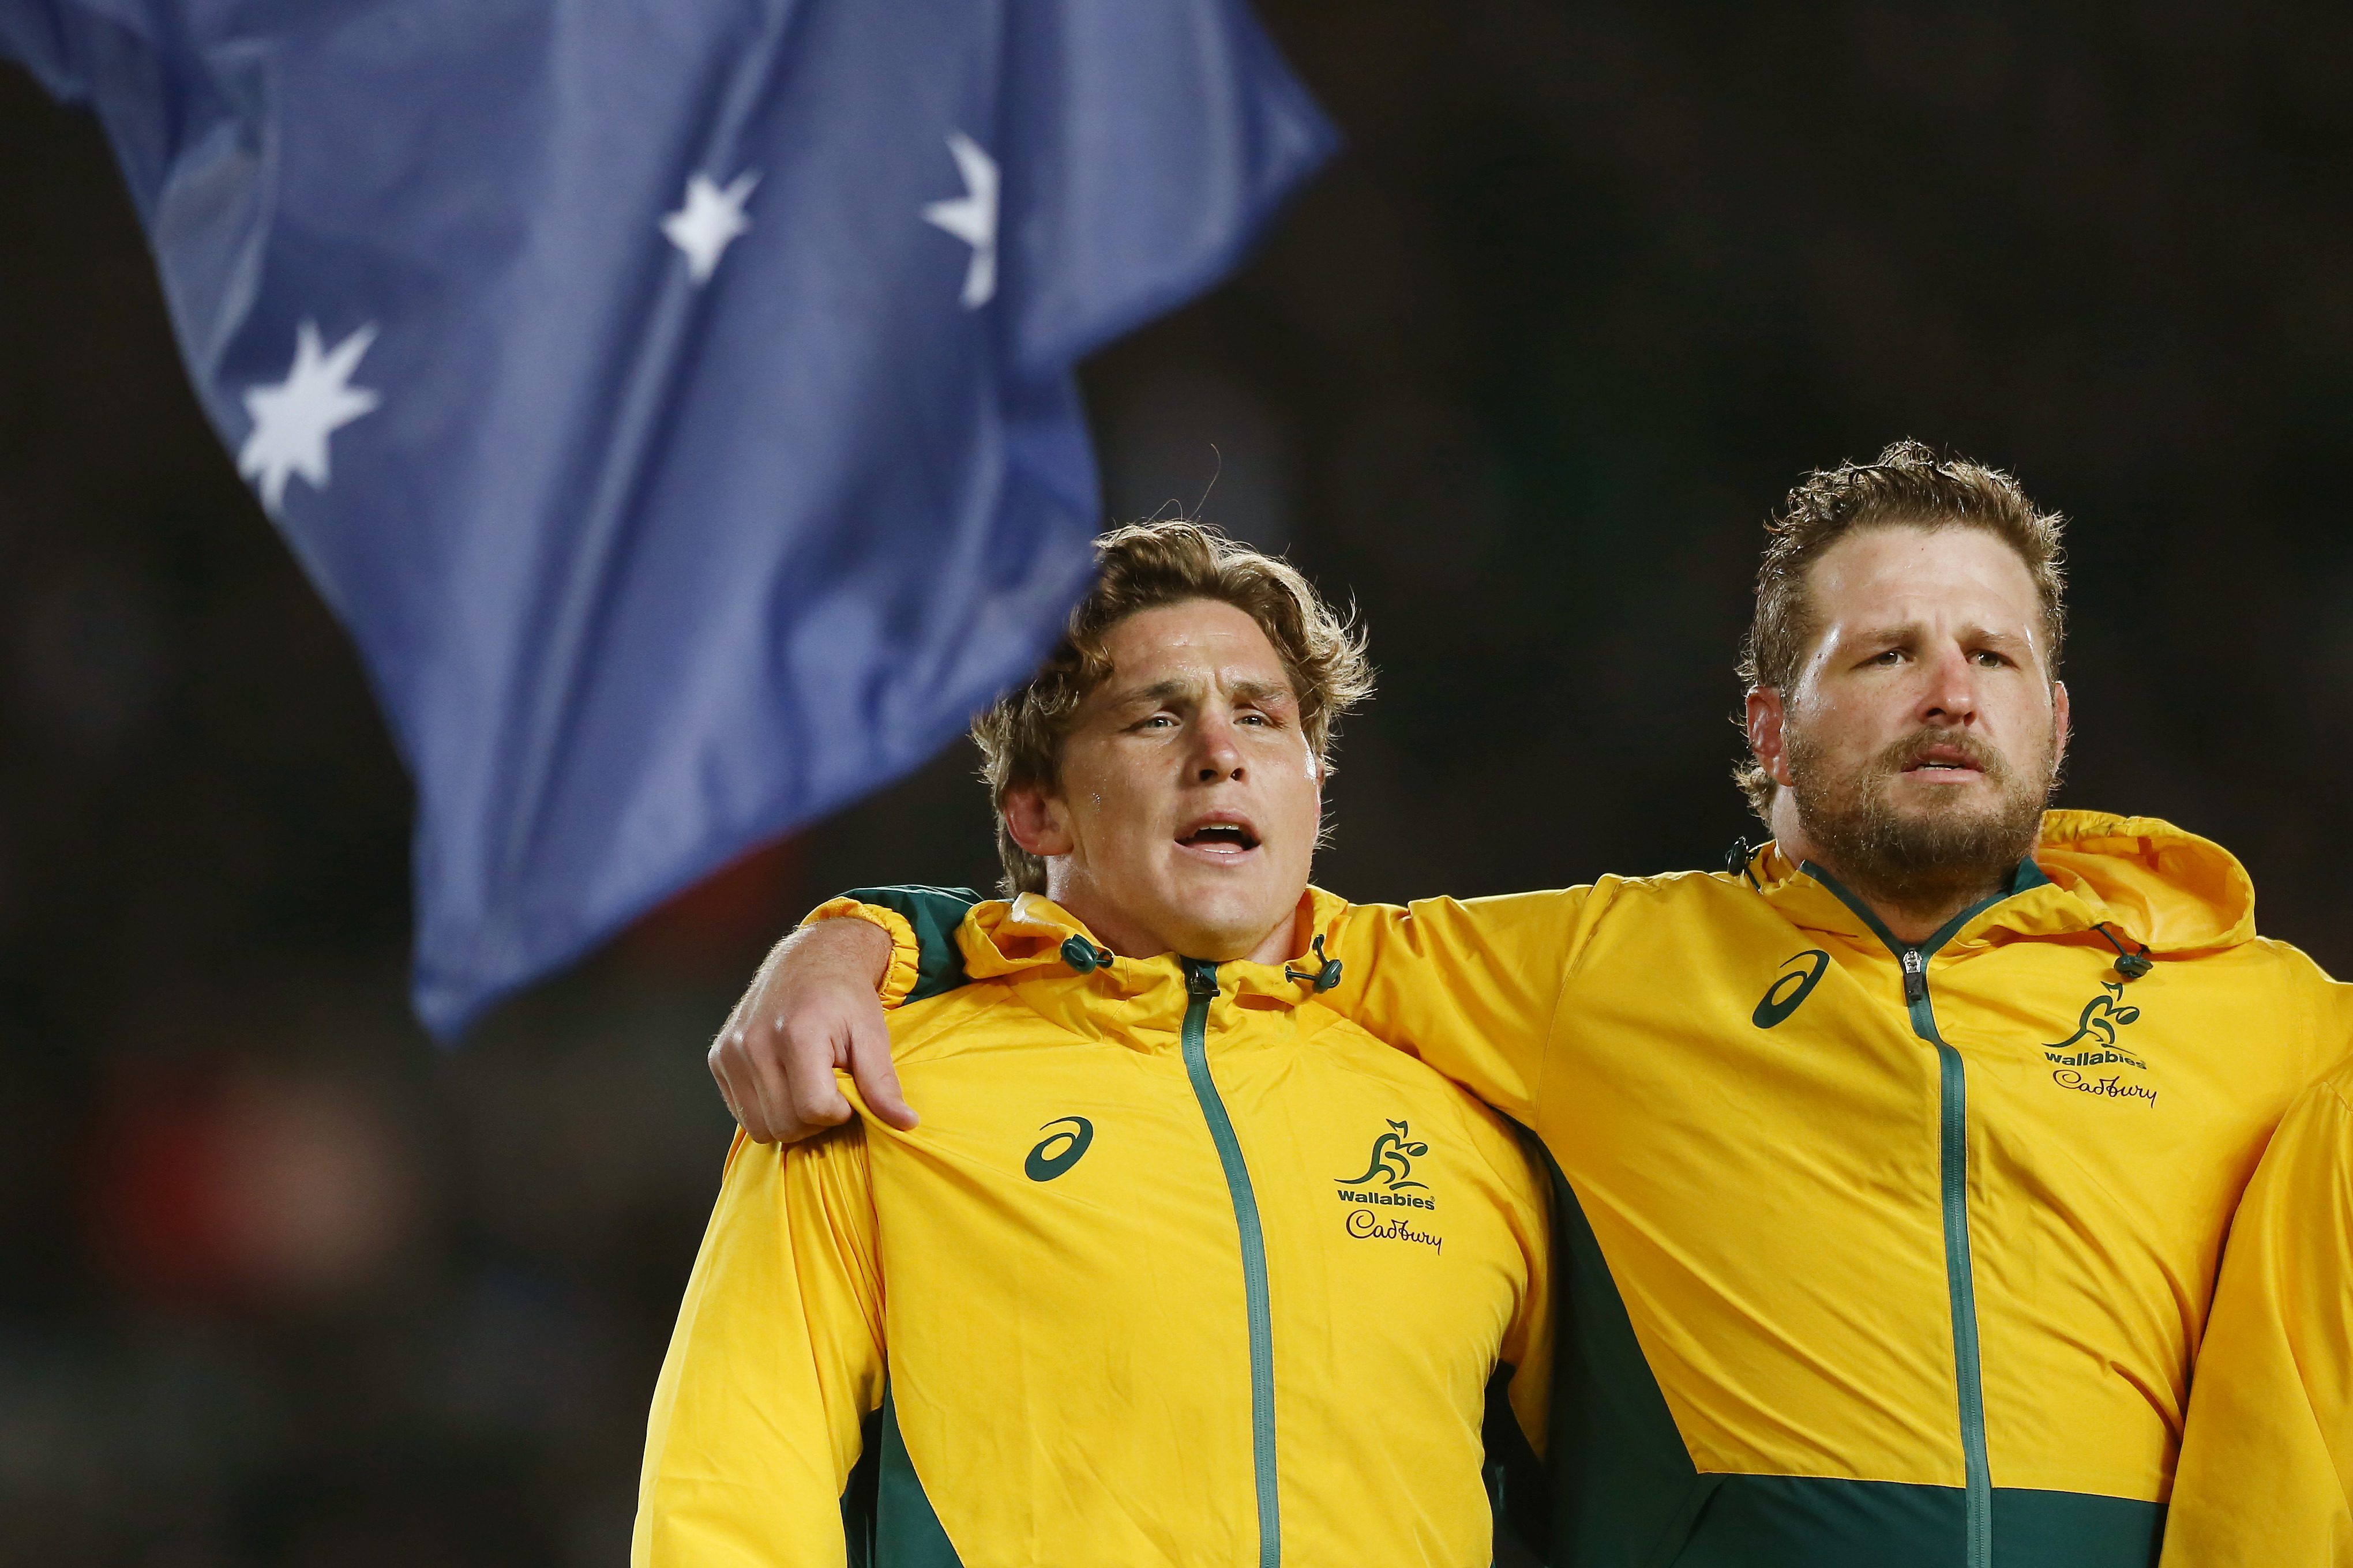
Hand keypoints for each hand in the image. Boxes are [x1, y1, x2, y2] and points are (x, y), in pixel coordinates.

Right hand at [708, 919, 915, 1142]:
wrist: (810, 960)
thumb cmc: (845, 998)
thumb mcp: (873, 1035)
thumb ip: (883, 1084)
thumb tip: (907, 1124)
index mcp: (797, 1033)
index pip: (815, 1109)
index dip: (840, 1111)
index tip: (849, 1091)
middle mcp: (756, 1042)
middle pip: (785, 1124)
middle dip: (815, 1120)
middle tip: (831, 1090)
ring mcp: (731, 1051)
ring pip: (760, 1126)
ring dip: (790, 1119)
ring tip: (809, 1087)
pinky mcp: (718, 1058)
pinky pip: (742, 1113)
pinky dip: (767, 1109)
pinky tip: (786, 1083)